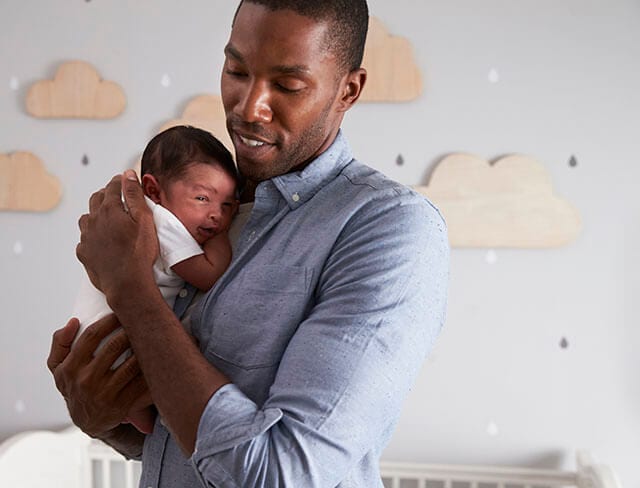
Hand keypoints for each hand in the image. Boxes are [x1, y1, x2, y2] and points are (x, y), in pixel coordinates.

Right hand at [47, 315, 151, 437]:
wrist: (87, 421)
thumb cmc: (74, 386)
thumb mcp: (58, 368)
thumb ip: (61, 343)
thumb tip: (73, 321)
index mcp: (71, 367)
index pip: (91, 336)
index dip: (108, 320)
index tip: (120, 312)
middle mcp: (87, 380)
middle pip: (115, 346)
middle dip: (130, 329)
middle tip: (140, 320)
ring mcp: (106, 394)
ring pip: (132, 364)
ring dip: (144, 347)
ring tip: (152, 335)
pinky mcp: (123, 404)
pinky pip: (142, 382)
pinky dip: (152, 368)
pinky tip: (158, 356)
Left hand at [76, 171, 157, 300]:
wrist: (127, 283)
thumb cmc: (139, 253)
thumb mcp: (144, 220)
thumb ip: (134, 195)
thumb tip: (128, 175)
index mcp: (110, 210)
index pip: (112, 187)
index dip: (119, 181)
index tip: (123, 179)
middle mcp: (94, 220)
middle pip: (96, 199)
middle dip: (106, 194)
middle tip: (116, 195)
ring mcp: (86, 237)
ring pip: (87, 218)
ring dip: (96, 214)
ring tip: (107, 218)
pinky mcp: (84, 252)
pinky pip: (85, 238)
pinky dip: (92, 235)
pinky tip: (102, 240)